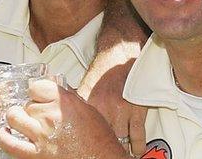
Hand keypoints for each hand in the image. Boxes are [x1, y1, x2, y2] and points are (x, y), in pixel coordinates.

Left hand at [0, 79, 126, 158]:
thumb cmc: (99, 140)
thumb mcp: (88, 111)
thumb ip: (69, 100)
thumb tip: (54, 94)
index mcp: (65, 103)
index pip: (37, 87)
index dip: (38, 92)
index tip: (39, 96)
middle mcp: (51, 117)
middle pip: (27, 103)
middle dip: (32, 109)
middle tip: (39, 116)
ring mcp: (41, 136)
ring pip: (14, 117)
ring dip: (17, 118)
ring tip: (21, 121)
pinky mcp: (34, 155)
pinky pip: (9, 142)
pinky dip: (4, 137)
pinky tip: (6, 134)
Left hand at [77, 0, 149, 155]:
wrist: (122, 53)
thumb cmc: (103, 68)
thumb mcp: (84, 85)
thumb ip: (75, 103)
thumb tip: (63, 118)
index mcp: (85, 103)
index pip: (80, 131)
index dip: (81, 141)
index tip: (80, 150)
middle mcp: (102, 109)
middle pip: (100, 139)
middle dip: (99, 148)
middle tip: (98, 154)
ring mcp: (121, 111)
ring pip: (119, 140)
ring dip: (119, 149)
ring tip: (116, 156)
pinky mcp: (138, 111)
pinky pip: (138, 135)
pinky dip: (138, 146)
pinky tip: (136, 152)